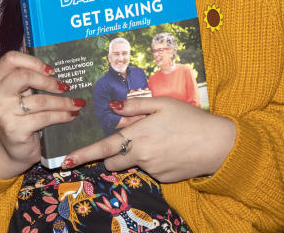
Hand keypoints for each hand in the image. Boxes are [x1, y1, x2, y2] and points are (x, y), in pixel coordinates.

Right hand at [0, 51, 84, 178]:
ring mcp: (3, 112)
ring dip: (62, 102)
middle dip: (48, 81)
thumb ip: (30, 80)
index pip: (10, 59)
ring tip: (76, 104)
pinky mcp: (14, 129)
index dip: (33, 61)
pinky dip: (61, 115)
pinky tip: (71, 115)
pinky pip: (44, 117)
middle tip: (65, 87)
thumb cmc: (20, 117)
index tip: (51, 70)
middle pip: (23, 76)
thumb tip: (57, 68)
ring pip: (39, 100)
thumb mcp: (20, 95)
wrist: (13, 150)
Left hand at [62, 97, 235, 182]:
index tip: (65, 161)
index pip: (103, 148)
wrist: (217, 144)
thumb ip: (134, 106)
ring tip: (159, 139)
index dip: (82, 154)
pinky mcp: (163, 179)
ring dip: (136, 155)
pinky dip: (153, 160)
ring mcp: (152, 170)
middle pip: (112, 161)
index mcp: (138, 136)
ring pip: (133, 164)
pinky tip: (170, 149)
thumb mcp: (162, 103)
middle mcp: (141, 156)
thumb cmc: (189, 118)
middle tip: (130, 138)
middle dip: (112, 153)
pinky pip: (150, 169)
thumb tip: (112, 108)